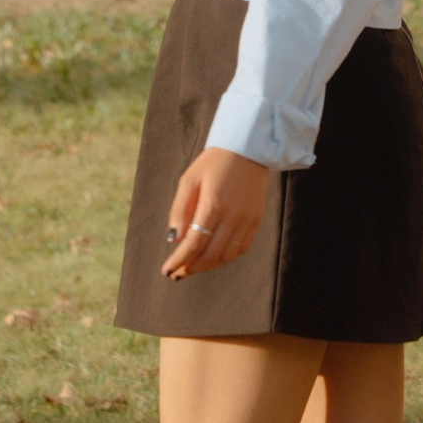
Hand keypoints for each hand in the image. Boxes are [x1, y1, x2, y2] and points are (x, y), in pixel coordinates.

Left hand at [163, 144, 270, 279]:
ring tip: (192, 267)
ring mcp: (247, 220)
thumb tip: (173, 239)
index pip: (193, 244)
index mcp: (213, 205)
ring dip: (208, 266)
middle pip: (210, 255)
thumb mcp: (189, 179)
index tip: (167, 270)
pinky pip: (241, 248)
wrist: (248, 148)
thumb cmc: (213, 162)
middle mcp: (232, 216)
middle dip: (191, 268)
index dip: (179, 261)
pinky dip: (226, 258)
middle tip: (177, 273)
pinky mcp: (256, 220)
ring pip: (226, 256)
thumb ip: (179, 210)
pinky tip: (213, 258)